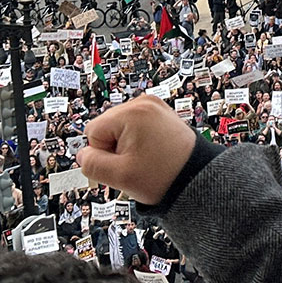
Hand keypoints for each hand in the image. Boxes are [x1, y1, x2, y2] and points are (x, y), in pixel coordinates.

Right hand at [77, 96, 196, 205]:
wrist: (198, 179)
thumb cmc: (165, 177)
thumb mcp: (119, 176)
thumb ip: (91, 164)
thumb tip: (83, 154)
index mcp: (132, 112)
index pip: (93, 132)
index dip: (103, 153)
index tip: (125, 163)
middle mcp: (144, 103)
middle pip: (107, 127)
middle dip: (115, 148)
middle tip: (137, 163)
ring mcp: (155, 107)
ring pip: (120, 128)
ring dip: (127, 146)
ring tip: (147, 158)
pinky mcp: (161, 114)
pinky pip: (136, 127)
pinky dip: (139, 141)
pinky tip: (152, 153)